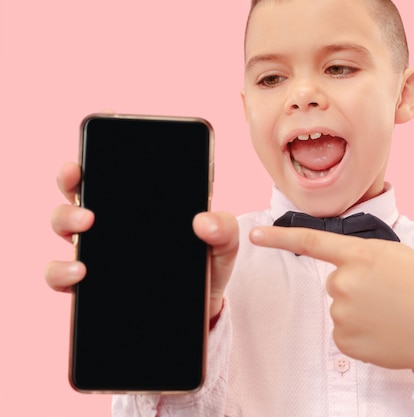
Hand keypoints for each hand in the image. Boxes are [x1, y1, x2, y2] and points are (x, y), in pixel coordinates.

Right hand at [45, 162, 238, 321]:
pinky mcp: (91, 282)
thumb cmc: (208, 263)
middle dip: (70, 187)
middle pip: (76, 193)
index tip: (80, 163)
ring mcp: (98, 249)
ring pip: (63, 227)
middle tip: (89, 206)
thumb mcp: (222, 243)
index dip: (87, 161)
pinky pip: (61, 274)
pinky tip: (79, 273)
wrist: (202, 305)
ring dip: (65, 223)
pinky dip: (61, 272)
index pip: (106, 172)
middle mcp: (111, 220)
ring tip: (85, 229)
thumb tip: (204, 221)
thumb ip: (223, 227)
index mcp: (139, 202)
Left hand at [250, 226, 413, 374]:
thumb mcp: (394, 254)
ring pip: (339, 308)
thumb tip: (339, 267)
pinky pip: (343, 332)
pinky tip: (381, 330)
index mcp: (358, 255)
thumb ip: (361, 253)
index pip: (311, 242)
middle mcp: (344, 283)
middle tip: (385, 293)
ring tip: (388, 312)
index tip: (255, 235)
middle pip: (334, 282)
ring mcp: (342, 314)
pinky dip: (359, 332)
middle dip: (354, 285)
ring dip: (358, 310)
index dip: (279, 237)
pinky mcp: (344, 341)